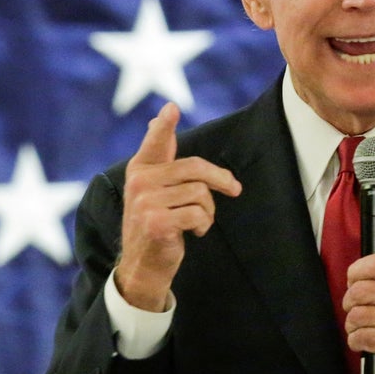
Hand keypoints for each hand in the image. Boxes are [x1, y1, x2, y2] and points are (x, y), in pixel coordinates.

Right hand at [115, 103, 241, 311]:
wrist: (143, 265)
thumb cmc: (157, 222)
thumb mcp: (155, 188)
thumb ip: (161, 156)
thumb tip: (160, 117)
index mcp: (141, 169)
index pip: (155, 142)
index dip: (164, 126)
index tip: (171, 108)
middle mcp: (139, 181)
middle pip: (195, 168)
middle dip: (221, 180)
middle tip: (234, 190)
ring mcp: (145, 202)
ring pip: (200, 193)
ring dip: (208, 211)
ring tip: (197, 221)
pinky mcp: (156, 222)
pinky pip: (198, 214)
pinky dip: (203, 225)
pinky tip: (193, 232)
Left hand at [343, 238, 374, 373]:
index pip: (374, 263)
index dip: (356, 272)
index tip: (354, 281)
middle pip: (360, 289)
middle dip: (350, 301)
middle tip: (354, 307)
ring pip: (357, 315)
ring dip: (353, 324)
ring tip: (361, 327)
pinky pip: (360, 337)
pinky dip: (357, 341)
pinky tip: (365, 341)